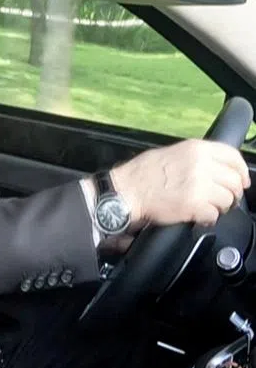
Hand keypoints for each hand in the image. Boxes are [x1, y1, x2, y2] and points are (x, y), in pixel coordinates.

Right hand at [110, 139, 250, 227]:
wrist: (125, 192)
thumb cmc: (141, 174)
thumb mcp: (170, 153)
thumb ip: (195, 157)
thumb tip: (215, 167)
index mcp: (196, 149)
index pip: (233, 157)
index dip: (241, 171)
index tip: (241, 181)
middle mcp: (201, 165)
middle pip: (234, 181)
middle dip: (231, 193)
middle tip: (221, 199)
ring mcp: (199, 185)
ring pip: (227, 199)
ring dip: (219, 207)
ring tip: (205, 207)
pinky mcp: (194, 205)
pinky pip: (214, 214)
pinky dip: (207, 218)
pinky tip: (197, 215)